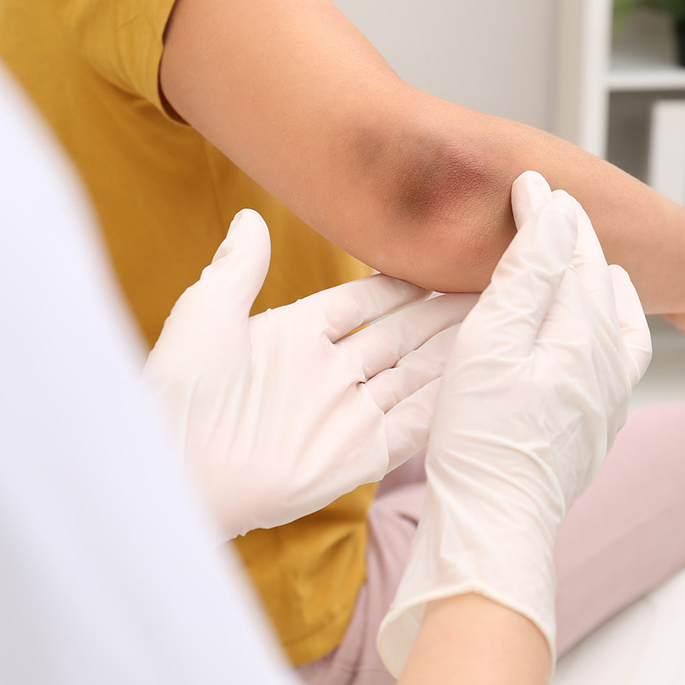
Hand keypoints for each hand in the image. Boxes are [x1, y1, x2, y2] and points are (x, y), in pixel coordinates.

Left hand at [145, 209, 475, 540]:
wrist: (179, 469)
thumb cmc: (180, 388)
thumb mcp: (207, 312)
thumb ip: (238, 266)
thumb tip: (251, 215)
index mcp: (295, 334)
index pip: (365, 300)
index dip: (403, 282)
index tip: (443, 257)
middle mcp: (329, 371)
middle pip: (401, 334)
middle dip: (444, 311)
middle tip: (494, 283)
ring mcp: (347, 413)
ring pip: (417, 373)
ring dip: (457, 350)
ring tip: (505, 320)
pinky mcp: (360, 454)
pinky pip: (415, 422)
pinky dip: (449, 401)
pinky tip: (484, 377)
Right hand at [378, 172, 650, 674]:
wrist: (494, 523)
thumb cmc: (483, 439)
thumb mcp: (491, 342)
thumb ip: (528, 273)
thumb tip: (554, 211)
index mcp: (586, 334)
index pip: (571, 251)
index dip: (547, 213)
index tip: (528, 182)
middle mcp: (610, 362)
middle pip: (600, 279)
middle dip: (574, 238)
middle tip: (550, 205)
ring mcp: (609, 397)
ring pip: (615, 315)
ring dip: (594, 278)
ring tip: (575, 257)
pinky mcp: (597, 425)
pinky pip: (615, 355)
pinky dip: (603, 323)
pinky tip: (588, 329)